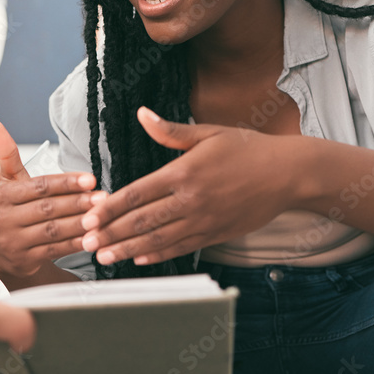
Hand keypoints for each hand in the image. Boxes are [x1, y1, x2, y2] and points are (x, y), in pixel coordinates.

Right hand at [0, 119, 104, 280]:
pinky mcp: (22, 261)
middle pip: (47, 208)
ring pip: (52, 230)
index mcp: (2, 195)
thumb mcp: (10, 183)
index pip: (39, 186)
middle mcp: (2, 218)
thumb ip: (7, 155)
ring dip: (80, 223)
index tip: (91, 180)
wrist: (8, 255)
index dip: (66, 183)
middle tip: (104, 198)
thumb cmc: (16, 210)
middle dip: (78, 203)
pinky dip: (75, 244)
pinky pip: (54, 250)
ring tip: (102, 217)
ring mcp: (11, 241)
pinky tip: (93, 238)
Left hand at [80, 107, 295, 265]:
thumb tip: (141, 114)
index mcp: (184, 172)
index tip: (90, 216)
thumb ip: (170, 131)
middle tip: (86, 242)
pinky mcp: (216, 234)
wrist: (287, 174)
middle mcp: (191, 200)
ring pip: (159, 239)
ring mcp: (204, 221)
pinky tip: (139, 259)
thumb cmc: (247, 149)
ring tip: (104, 256)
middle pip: (142, 221)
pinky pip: (181, 247)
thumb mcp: (208, 133)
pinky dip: (158, 254)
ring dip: (129, 249)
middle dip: (112, 233)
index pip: (138, 193)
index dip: (111, 207)